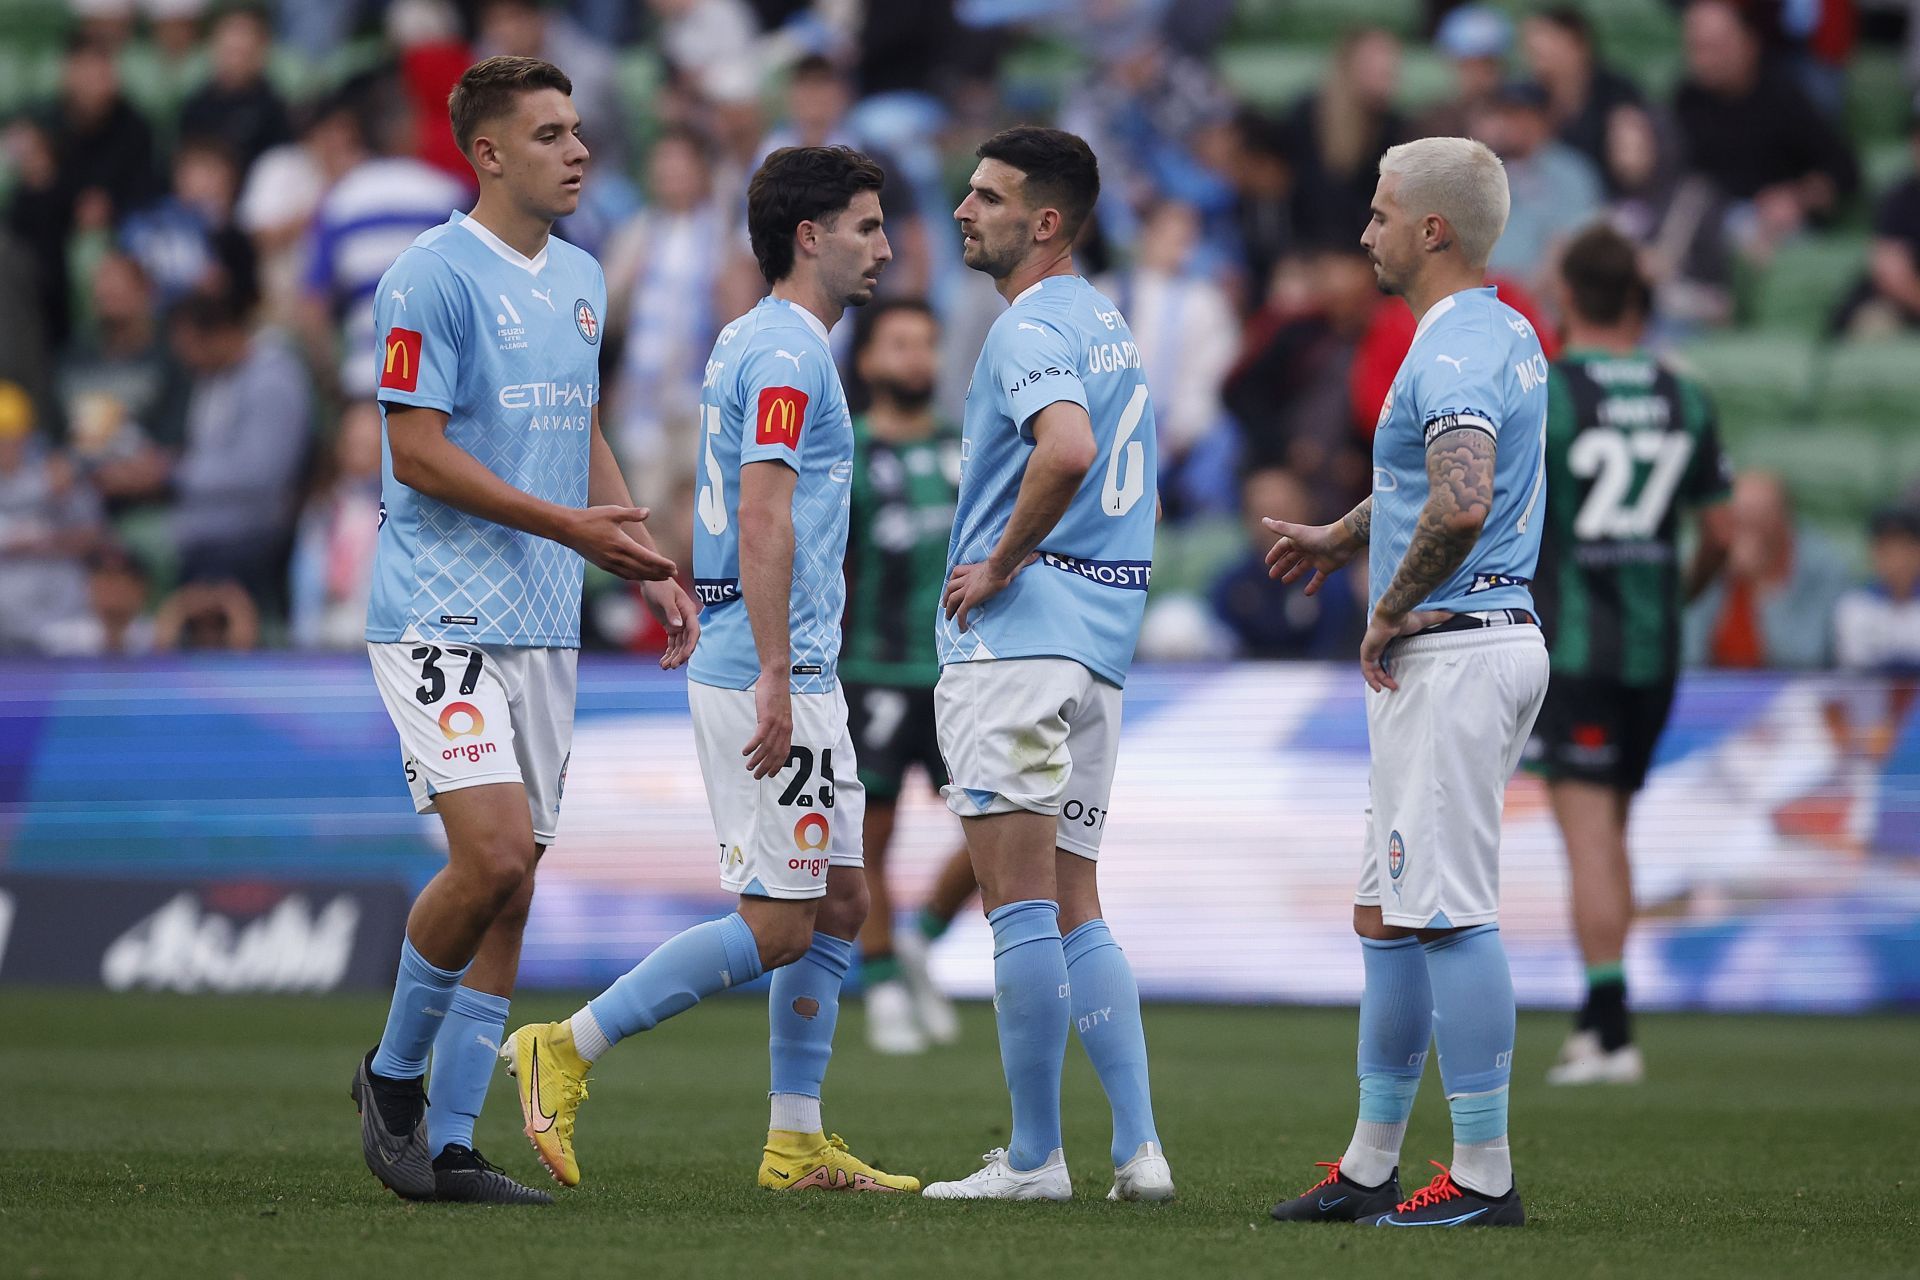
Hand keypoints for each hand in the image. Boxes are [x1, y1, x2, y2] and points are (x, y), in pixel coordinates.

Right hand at [561, 505, 676, 581]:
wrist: (568, 529)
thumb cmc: (591, 518)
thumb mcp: (612, 512)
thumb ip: (632, 513)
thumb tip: (648, 511)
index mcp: (621, 544)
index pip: (646, 557)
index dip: (661, 564)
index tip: (673, 566)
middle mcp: (616, 557)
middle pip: (643, 569)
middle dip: (659, 573)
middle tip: (673, 574)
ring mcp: (609, 564)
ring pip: (634, 574)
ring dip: (649, 577)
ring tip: (662, 577)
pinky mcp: (604, 566)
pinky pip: (623, 575)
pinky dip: (636, 576)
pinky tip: (642, 576)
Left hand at [640, 578, 700, 669]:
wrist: (651, 579)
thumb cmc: (659, 585)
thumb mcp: (664, 597)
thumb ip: (672, 612)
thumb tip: (678, 627)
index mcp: (689, 611)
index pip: (694, 632)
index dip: (691, 645)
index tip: (684, 657)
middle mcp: (686, 619)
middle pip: (687, 641)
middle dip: (681, 655)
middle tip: (671, 666)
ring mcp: (679, 623)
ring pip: (679, 644)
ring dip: (674, 656)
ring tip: (664, 667)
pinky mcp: (671, 625)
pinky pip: (672, 642)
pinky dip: (668, 652)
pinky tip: (662, 662)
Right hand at [743, 673, 791, 778]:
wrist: (776, 677)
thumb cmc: (775, 693)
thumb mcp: (779, 712)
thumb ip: (776, 724)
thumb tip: (769, 733)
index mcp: (788, 728)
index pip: (785, 752)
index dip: (778, 765)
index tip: (771, 774)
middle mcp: (784, 728)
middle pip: (776, 754)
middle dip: (766, 767)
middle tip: (757, 776)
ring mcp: (777, 723)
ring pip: (768, 748)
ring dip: (757, 759)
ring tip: (749, 767)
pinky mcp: (767, 717)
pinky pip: (760, 737)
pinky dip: (753, 746)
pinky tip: (745, 752)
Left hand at [942, 555, 1033, 632]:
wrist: (1001, 566)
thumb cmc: (1006, 562)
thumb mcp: (1011, 560)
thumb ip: (1022, 559)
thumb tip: (1037, 554)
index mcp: (974, 570)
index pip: (957, 572)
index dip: (953, 580)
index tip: (952, 586)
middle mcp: (967, 579)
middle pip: (950, 586)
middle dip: (946, 595)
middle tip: (945, 604)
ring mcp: (967, 589)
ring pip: (951, 599)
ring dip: (948, 609)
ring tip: (948, 617)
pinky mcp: (969, 599)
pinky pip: (961, 612)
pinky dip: (959, 621)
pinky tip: (962, 628)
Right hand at [1263, 518, 1358, 595]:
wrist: (1342, 541)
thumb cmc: (1318, 536)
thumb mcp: (1295, 533)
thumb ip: (1279, 527)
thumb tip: (1263, 520)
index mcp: (1298, 540)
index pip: (1283, 547)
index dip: (1275, 554)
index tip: (1267, 562)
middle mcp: (1307, 548)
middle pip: (1291, 558)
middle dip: (1281, 566)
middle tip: (1272, 576)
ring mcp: (1317, 558)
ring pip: (1302, 567)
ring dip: (1293, 574)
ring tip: (1284, 582)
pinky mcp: (1326, 567)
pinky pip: (1318, 578)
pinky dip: (1313, 585)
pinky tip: (1307, 593)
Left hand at [1359, 609, 1450, 692]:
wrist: (1393, 614)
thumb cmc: (1405, 616)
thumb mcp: (1424, 620)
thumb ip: (1437, 618)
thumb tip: (1452, 615)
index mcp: (1387, 640)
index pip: (1385, 656)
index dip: (1389, 667)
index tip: (1397, 676)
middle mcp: (1377, 645)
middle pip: (1377, 665)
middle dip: (1385, 677)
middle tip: (1395, 686)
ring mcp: (1370, 648)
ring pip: (1371, 669)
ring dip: (1379, 680)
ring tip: (1390, 688)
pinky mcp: (1366, 651)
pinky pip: (1366, 669)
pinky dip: (1371, 679)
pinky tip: (1378, 687)